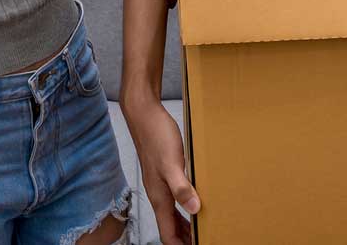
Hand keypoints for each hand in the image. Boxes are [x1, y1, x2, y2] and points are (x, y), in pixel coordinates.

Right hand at [123, 95, 198, 244]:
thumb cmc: (156, 136)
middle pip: (169, 226)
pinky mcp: (163, 173)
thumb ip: (181, 187)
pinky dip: (184, 207)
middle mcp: (158, 193)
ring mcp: (160, 183)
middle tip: (202, 240)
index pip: (167, 233)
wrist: (144, 114)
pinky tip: (193, 201)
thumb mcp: (172, 163)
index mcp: (159, 197)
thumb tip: (194, 209)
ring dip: (184, 225)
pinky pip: (174, 199)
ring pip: (171, 214)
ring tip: (199, 230)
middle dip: (183, 238)